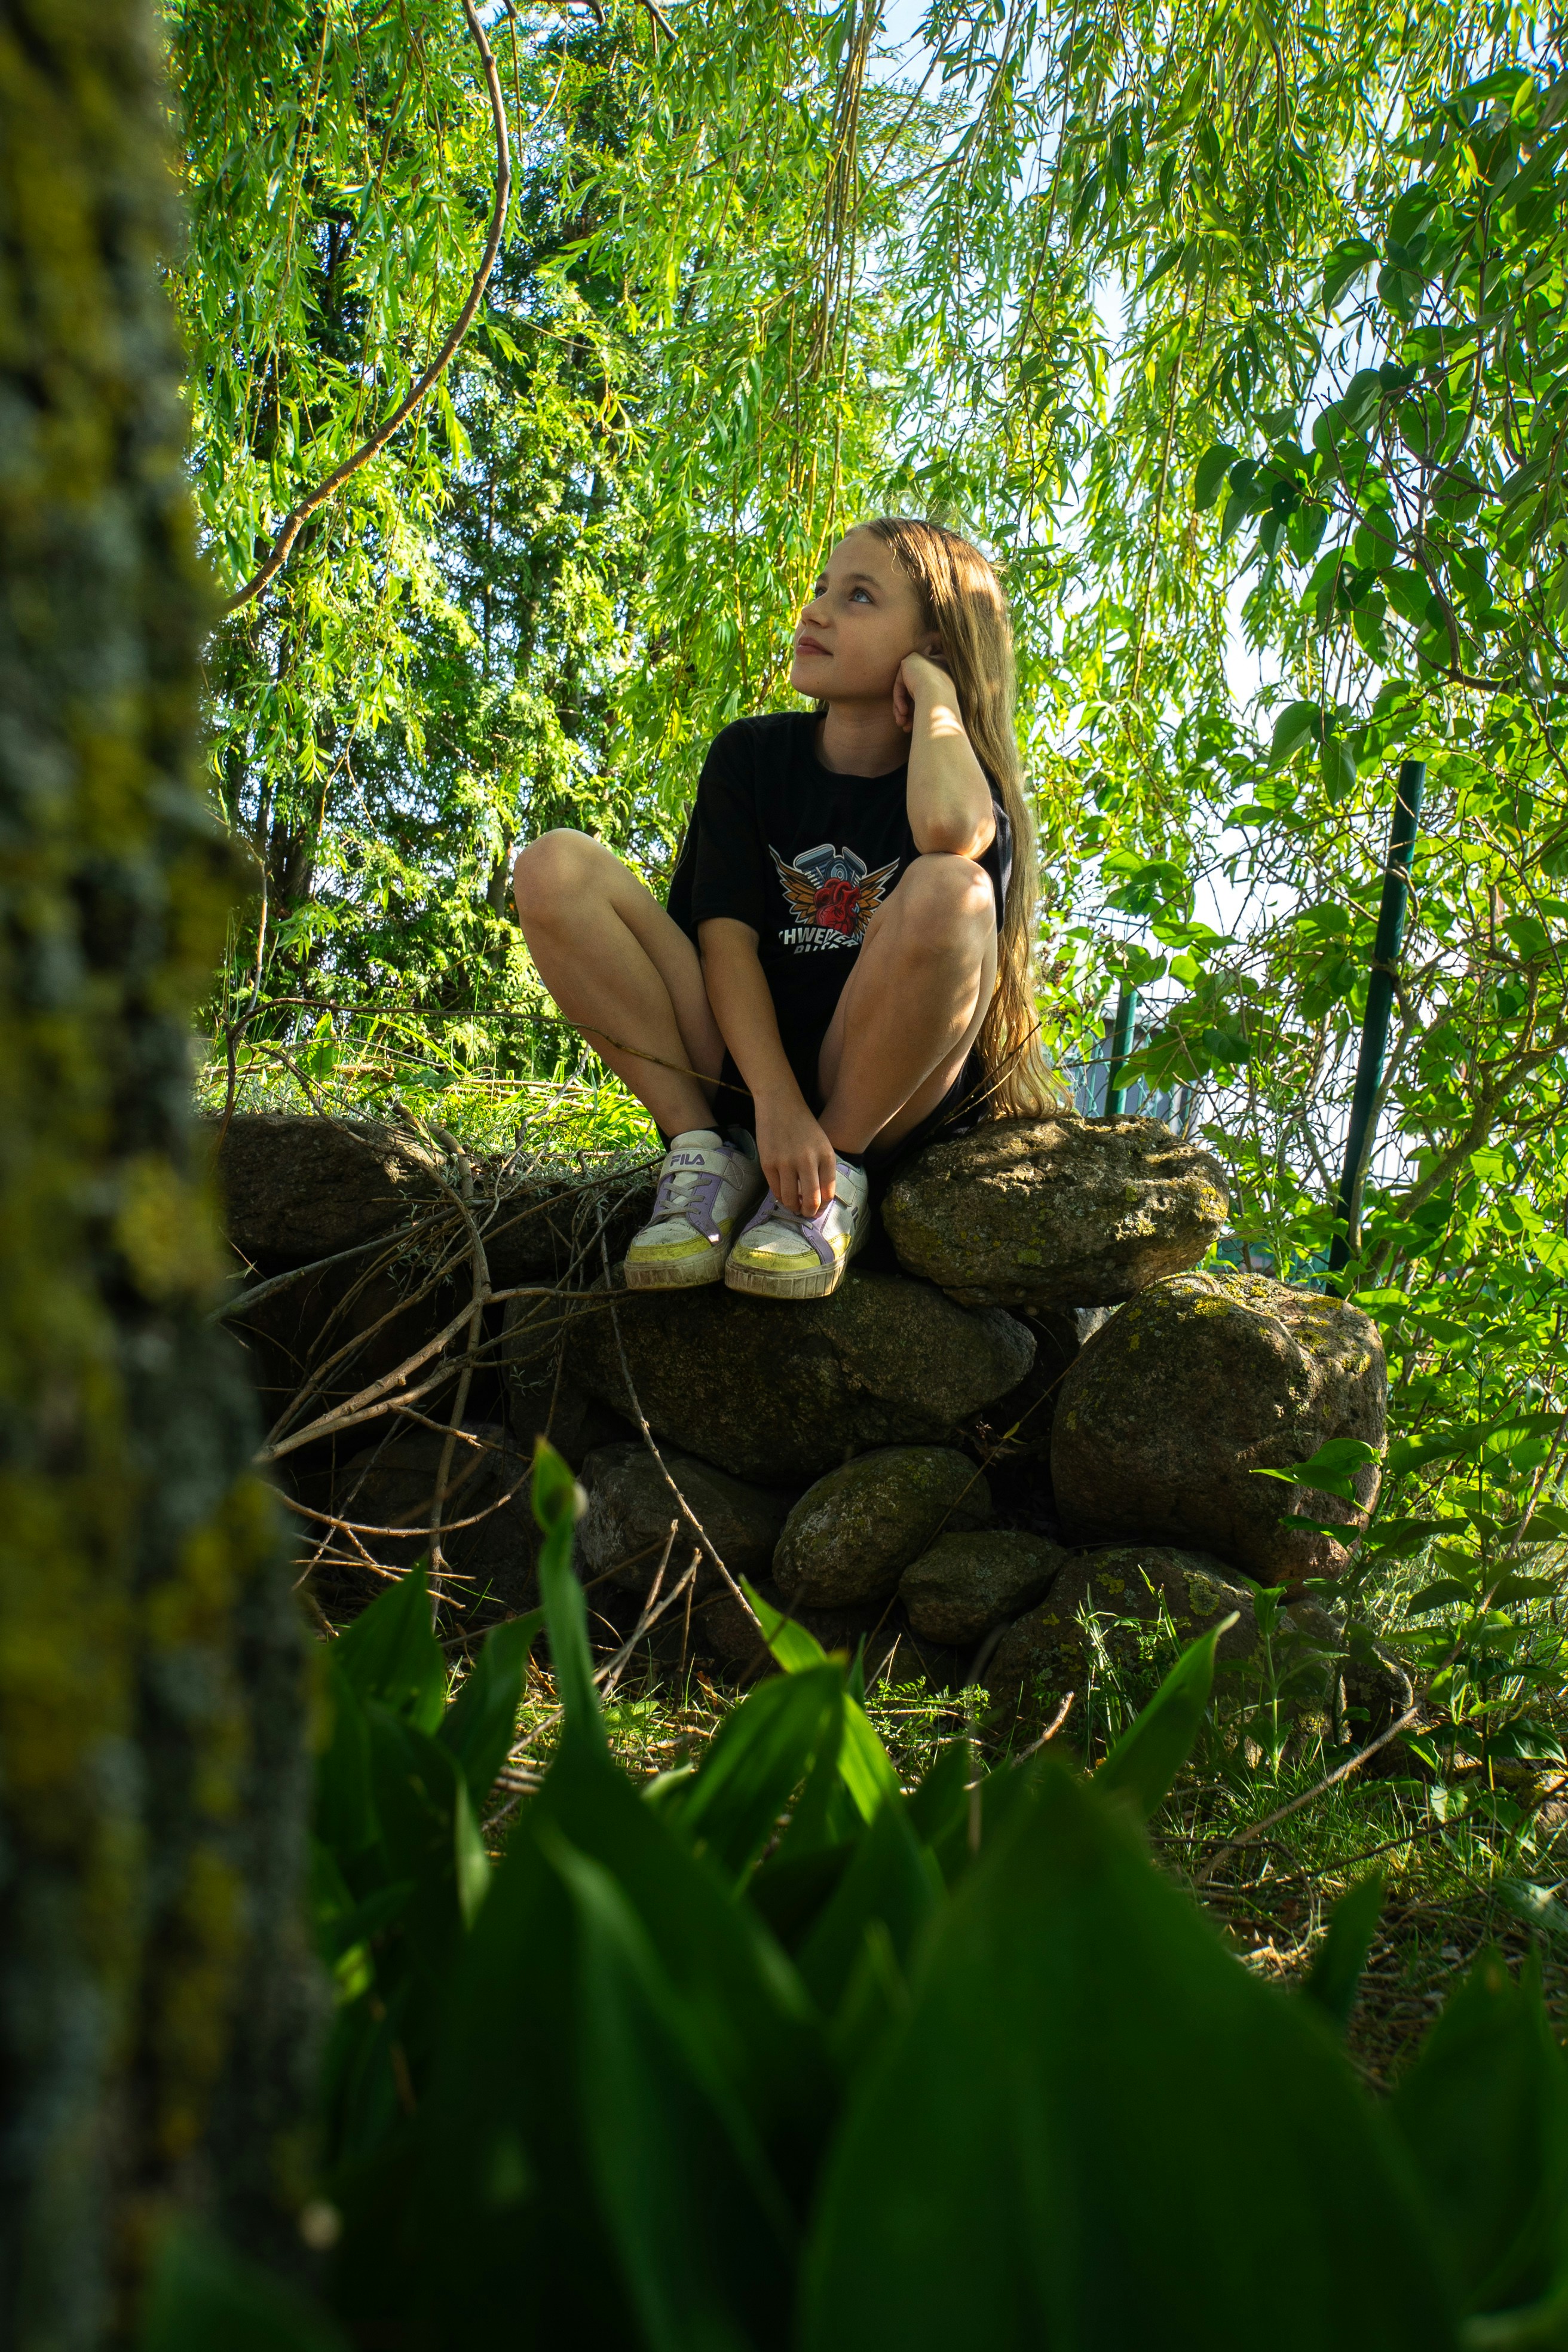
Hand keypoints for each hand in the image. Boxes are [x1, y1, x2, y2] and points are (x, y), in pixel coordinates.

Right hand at [754, 1092, 837, 1217]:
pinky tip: (783, 1195)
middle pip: (812, 1200)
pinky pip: (776, 1190)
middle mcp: (808, 1160)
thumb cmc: (803, 1127)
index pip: (828, 1193)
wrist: (780, 1105)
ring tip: (794, 1206)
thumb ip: (824, 1169)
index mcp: (826, 1156)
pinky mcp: (768, 1163)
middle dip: (809, 1212)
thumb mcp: (822, 1145)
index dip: (824, 1206)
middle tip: (806, 1214)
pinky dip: (780, 1197)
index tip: (819, 1208)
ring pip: (792, 1199)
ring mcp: (786, 1162)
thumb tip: (820, 1200)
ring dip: (794, 1208)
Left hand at [893, 648, 954, 731]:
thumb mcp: (933, 709)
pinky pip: (900, 684)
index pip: (924, 695)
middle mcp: (933, 667)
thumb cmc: (941, 708)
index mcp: (943, 678)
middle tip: (905, 727)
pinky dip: (899, 699)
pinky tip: (903, 713)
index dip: (917, 711)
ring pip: (906, 691)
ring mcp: (921, 662)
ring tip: (902, 724)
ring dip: (901, 709)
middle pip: (914, 693)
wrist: (939, 696)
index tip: (911, 726)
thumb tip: (910, 722)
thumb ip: (923, 709)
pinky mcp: (908, 662)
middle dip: (907, 713)